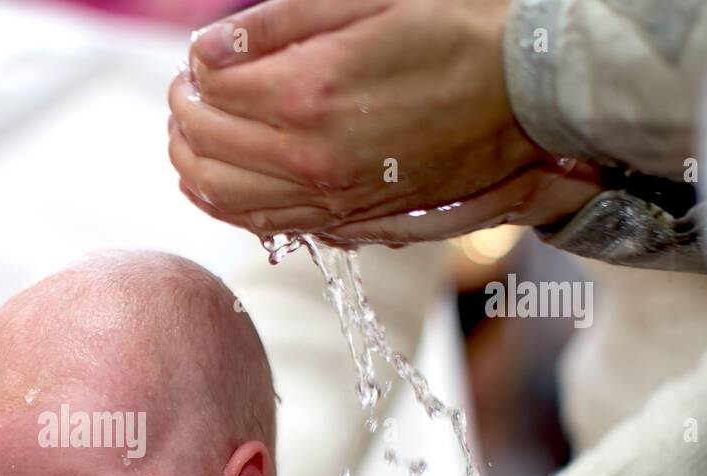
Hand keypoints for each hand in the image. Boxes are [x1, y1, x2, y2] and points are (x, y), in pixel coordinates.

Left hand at [168, 0, 583, 239]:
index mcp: (308, 93)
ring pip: (219, 194)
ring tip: (190, 132)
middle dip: (182, 114)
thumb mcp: (367, 1)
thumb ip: (277, 22)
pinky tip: (212, 178)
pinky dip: (220, 202)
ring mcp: (326, 197)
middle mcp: (310, 157)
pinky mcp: (343, 219)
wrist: (525, 95)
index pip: (210, 89)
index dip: (195, 71)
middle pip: (203, 145)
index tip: (202, 59)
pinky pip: (258, 223)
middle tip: (187, 92)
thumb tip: (204, 49)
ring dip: (189, 161)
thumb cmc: (452, 32)